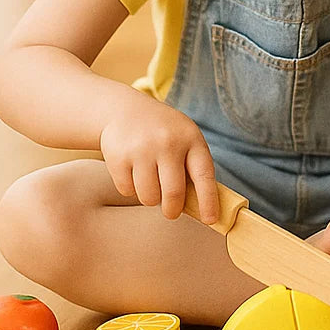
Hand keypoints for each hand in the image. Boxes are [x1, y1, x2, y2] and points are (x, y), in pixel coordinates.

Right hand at [99, 95, 218, 221]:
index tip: (210, 220)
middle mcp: (167, 143)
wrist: (124, 109)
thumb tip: (202, 209)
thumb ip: (194, 168)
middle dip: (173, 210)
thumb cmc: (164, 132)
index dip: (208, 200)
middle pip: (173, 194)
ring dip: (150, 197)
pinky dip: (131, 188)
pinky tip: (132, 171)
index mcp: (191, 139)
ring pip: (148, 197)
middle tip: (171, 212)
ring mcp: (142, 149)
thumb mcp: (186, 139)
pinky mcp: (118, 157)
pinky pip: (127, 190)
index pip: (204, 175)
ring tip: (150, 181)